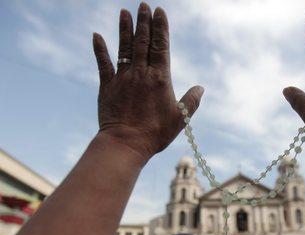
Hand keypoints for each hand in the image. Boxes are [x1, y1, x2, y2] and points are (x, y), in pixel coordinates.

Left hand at [93, 3, 202, 160]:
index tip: (160, 12)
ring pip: (124, 47)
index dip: (161, 28)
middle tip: (144, 5)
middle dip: (144, 22)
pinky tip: (96, 35)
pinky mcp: (107, 86)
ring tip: (124, 12)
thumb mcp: (180, 119)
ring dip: (124, 29)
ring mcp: (122, 78)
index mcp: (160, 78)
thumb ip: (191, 101)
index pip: (161, 46)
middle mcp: (141, 73)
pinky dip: (100, 49)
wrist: (126, 143)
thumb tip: (200, 88)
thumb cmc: (155, 133)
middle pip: (143, 42)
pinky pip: (103, 63)